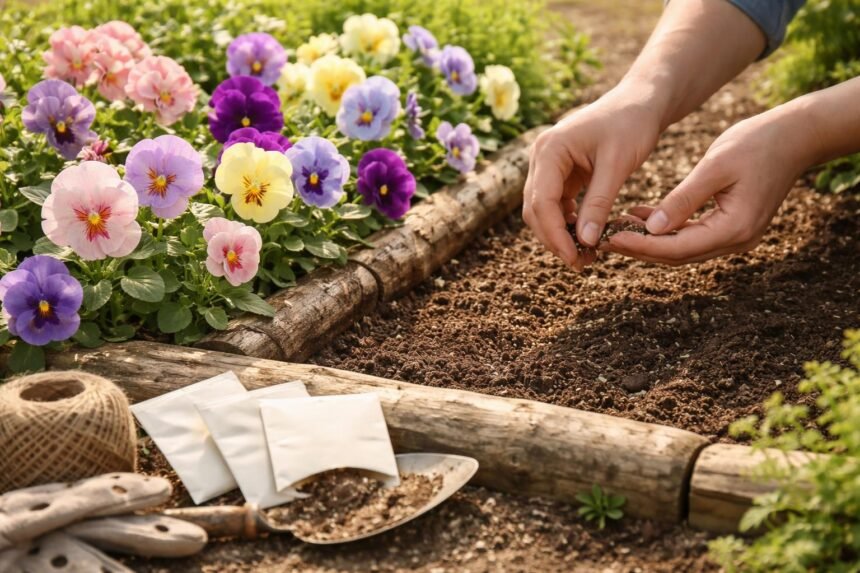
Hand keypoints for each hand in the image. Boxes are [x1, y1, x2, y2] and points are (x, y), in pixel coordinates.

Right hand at [523, 87, 661, 269]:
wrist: (641, 100)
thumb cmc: (632, 124)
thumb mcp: (618, 164)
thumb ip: (599, 203)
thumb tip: (586, 242)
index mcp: (550, 149)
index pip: (541, 202)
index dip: (555, 234)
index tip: (576, 257)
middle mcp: (541, 156)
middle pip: (534, 210)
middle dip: (554, 239)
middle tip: (581, 263)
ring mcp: (548, 164)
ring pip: (541, 210)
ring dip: (559, 233)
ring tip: (586, 254)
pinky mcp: (560, 172)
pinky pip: (555, 204)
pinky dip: (567, 222)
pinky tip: (588, 235)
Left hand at [603, 107, 813, 264]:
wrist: (795, 136)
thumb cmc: (757, 143)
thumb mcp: (715, 167)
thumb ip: (684, 199)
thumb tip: (652, 228)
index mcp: (733, 228)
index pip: (676, 247)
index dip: (640, 246)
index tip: (609, 238)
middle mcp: (736, 240)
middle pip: (676, 255)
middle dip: (639, 248)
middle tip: (602, 239)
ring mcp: (735, 237)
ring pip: (682, 248)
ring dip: (649, 240)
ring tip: (614, 227)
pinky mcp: (731, 227)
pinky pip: (691, 235)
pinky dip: (665, 229)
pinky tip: (639, 217)